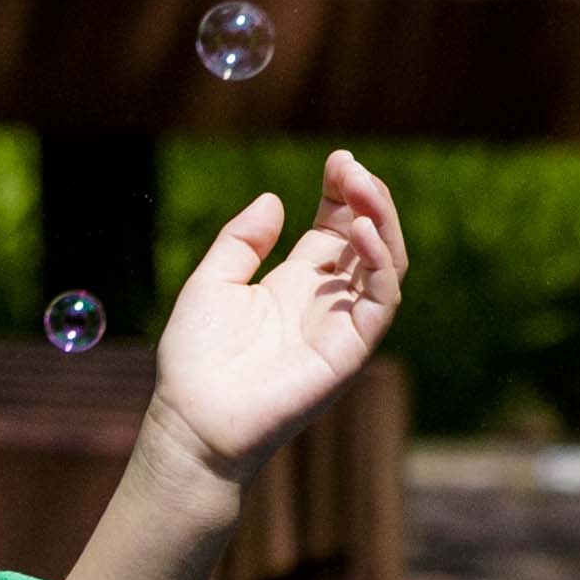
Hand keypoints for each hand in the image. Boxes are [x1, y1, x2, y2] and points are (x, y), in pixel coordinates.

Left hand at [146, 149, 406, 490]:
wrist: (193, 419)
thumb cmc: (195, 357)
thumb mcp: (211, 281)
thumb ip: (242, 241)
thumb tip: (273, 199)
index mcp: (295, 282)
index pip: (335, 228)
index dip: (343, 193)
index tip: (340, 159)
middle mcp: (325, 300)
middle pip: (367, 240)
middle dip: (368, 199)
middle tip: (352, 166)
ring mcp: (341, 325)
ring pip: (386, 266)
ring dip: (382, 223)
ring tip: (363, 187)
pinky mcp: (349, 350)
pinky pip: (379, 304)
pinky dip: (380, 265)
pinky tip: (361, 232)